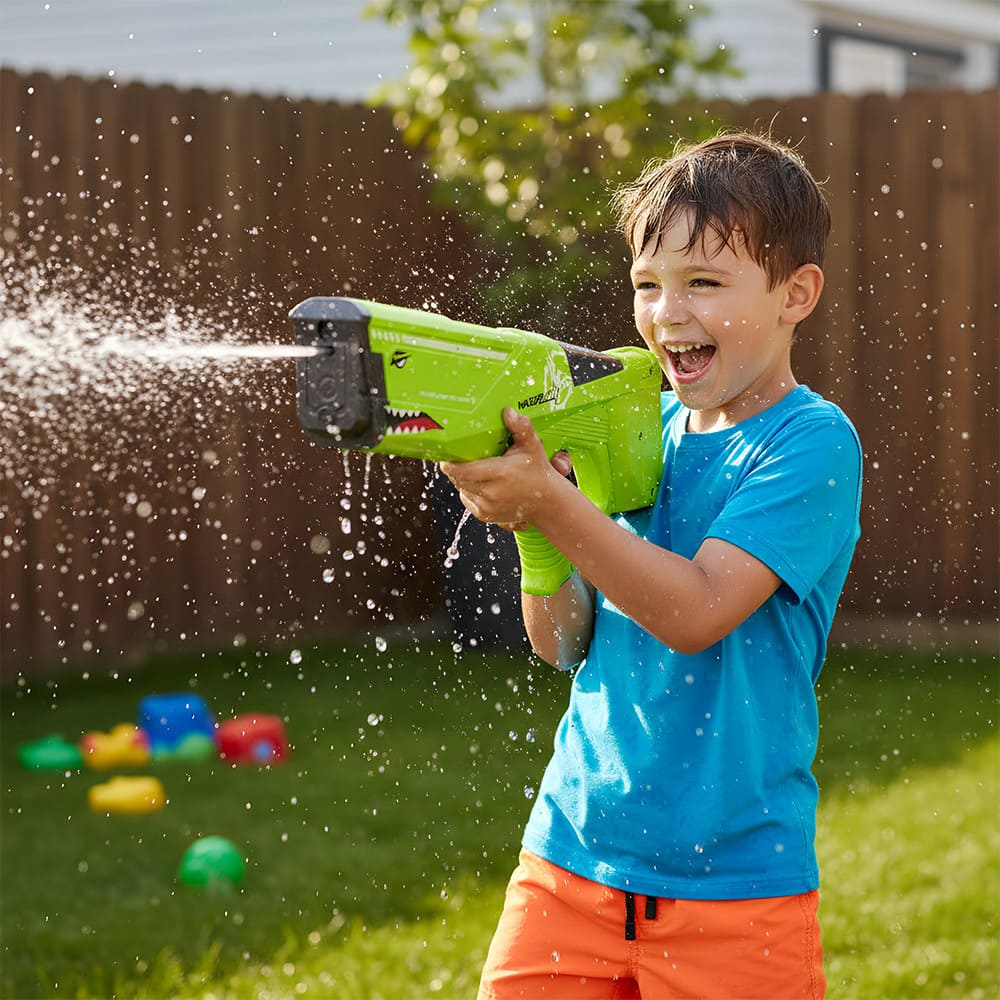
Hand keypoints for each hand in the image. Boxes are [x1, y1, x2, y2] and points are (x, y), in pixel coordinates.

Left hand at [440, 408, 572, 530]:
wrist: (546, 501)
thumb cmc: (537, 471)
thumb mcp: (532, 446)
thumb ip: (521, 427)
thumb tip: (508, 412)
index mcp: (501, 474)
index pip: (463, 471)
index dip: (449, 463)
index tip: (446, 453)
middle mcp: (492, 493)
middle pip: (458, 479)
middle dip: (453, 467)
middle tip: (456, 454)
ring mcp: (487, 507)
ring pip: (460, 488)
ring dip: (460, 478)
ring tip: (469, 466)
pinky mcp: (485, 515)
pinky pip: (466, 498)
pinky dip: (467, 489)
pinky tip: (478, 480)